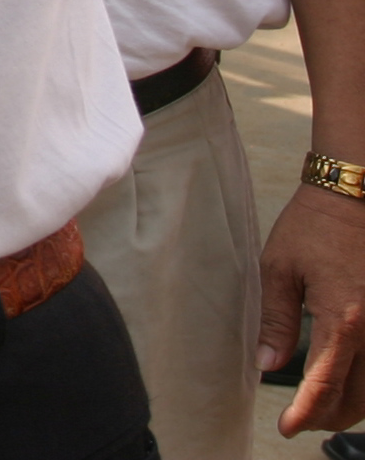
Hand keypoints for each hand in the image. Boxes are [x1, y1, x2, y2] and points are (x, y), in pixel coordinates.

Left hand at [262, 182, 364, 432]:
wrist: (358, 195)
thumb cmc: (315, 227)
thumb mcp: (279, 268)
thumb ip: (276, 320)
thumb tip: (267, 364)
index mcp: (344, 319)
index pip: (324, 384)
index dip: (306, 413)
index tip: (288, 428)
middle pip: (361, 398)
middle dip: (331, 416)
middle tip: (305, 419)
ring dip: (356, 405)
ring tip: (326, 406)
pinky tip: (353, 381)